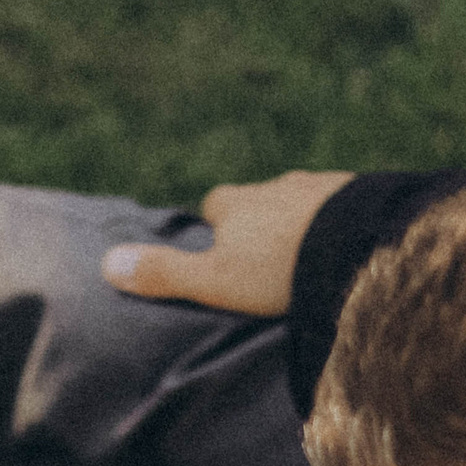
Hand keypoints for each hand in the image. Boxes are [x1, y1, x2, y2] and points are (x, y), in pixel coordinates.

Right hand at [103, 170, 353, 316]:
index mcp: (236, 202)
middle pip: (259, 203)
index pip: (216, 206)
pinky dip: (338, 225)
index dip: (216, 229)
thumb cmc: (278, 269)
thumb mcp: (213, 280)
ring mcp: (319, 187)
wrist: (356, 247)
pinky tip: (344, 251)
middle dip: (260, 225)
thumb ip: (164, 274)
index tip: (222, 254)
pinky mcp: (358, 196)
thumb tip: (106, 265)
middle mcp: (274, 185)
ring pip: (301, 204)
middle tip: (268, 263)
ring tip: (309, 259)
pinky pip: (342, 209)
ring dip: (301, 225)